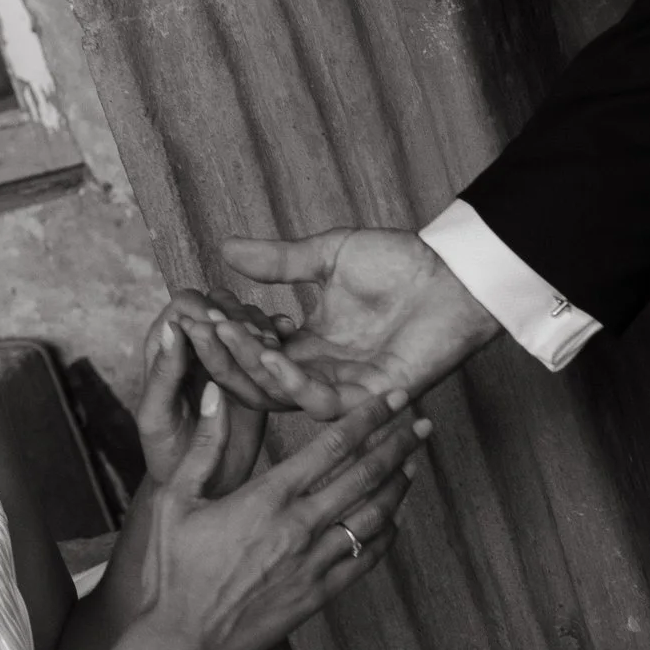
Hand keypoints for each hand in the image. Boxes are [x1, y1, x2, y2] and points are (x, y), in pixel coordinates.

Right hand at [118, 380, 427, 649]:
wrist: (182, 642)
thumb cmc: (171, 571)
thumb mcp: (173, 501)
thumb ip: (203, 445)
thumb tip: (218, 393)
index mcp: (265, 498)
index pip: (332, 446)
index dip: (369, 417)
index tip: (393, 397)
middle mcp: (298, 527)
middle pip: (365, 475)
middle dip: (399, 443)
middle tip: (422, 423)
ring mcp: (313, 563)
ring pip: (374, 516)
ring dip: (398, 486)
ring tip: (413, 463)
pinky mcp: (318, 595)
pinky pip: (365, 559)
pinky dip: (387, 535)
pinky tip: (394, 519)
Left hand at [134, 304, 265, 493]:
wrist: (200, 486)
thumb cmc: (168, 456)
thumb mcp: (157, 417)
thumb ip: (163, 375)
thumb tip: (172, 329)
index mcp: (164, 351)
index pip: (184, 307)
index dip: (204, 311)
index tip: (223, 330)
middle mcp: (195, 347)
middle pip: (218, 305)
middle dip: (240, 315)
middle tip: (258, 338)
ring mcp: (225, 357)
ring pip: (245, 319)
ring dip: (261, 323)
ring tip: (274, 342)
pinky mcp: (251, 372)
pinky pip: (265, 343)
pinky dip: (277, 335)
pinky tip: (288, 337)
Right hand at [211, 229, 499, 412]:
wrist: (454, 274)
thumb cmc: (402, 264)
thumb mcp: (328, 255)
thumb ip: (278, 261)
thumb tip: (225, 249)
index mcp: (309, 346)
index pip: (250, 351)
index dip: (221, 332)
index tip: (196, 306)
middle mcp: (320, 373)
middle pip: (253, 381)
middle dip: (220, 354)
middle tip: (195, 327)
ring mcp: (343, 388)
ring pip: (277, 396)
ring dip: (246, 365)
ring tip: (223, 333)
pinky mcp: (368, 397)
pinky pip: (317, 400)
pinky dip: (288, 380)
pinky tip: (267, 353)